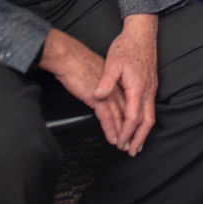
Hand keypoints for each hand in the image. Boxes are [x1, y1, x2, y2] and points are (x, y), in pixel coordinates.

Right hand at [39, 29, 127, 149]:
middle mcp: (116, 88)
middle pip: (128, 112)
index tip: (133, 130)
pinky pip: (108, 117)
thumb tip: (103, 95)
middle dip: (131, 130)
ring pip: (120, 117)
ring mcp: (108, 93)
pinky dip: (111, 130)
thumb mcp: (96, 75)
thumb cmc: (79, 64)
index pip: (128, 103)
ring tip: (124, 145)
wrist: (68, 57)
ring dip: (122, 133)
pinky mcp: (98, 98)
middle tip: (133, 144)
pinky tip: (113, 138)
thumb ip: (103, 86)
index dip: (132, 118)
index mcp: (116, 83)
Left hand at [94, 13, 158, 155]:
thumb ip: (106, 81)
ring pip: (151, 116)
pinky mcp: (151, 85)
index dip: (126, 133)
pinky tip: (140, 124)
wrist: (142, 33)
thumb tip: (98, 95)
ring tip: (136, 144)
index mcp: (137, 87)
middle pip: (147, 121)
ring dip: (144, 132)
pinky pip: (150, 108)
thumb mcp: (112, 62)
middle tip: (132, 152)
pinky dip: (145, 121)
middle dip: (139, 139)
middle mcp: (147, 90)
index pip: (133, 117)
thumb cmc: (127, 46)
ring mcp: (151, 88)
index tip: (119, 143)